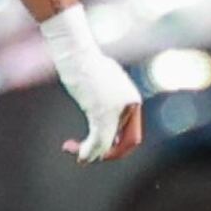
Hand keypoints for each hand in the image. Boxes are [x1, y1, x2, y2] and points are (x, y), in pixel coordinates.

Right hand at [40, 6, 144, 163]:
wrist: (76, 53)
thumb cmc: (87, 64)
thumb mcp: (106, 82)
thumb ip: (112, 100)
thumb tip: (107, 116)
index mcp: (133, 101)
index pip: (132, 135)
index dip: (117, 146)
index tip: (99, 147)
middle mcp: (130, 107)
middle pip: (126, 143)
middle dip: (108, 154)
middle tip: (88, 156)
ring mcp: (116, 110)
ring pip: (108, 145)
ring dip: (93, 154)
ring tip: (79, 156)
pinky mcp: (101, 112)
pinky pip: (99, 140)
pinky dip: (89, 152)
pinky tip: (79, 155)